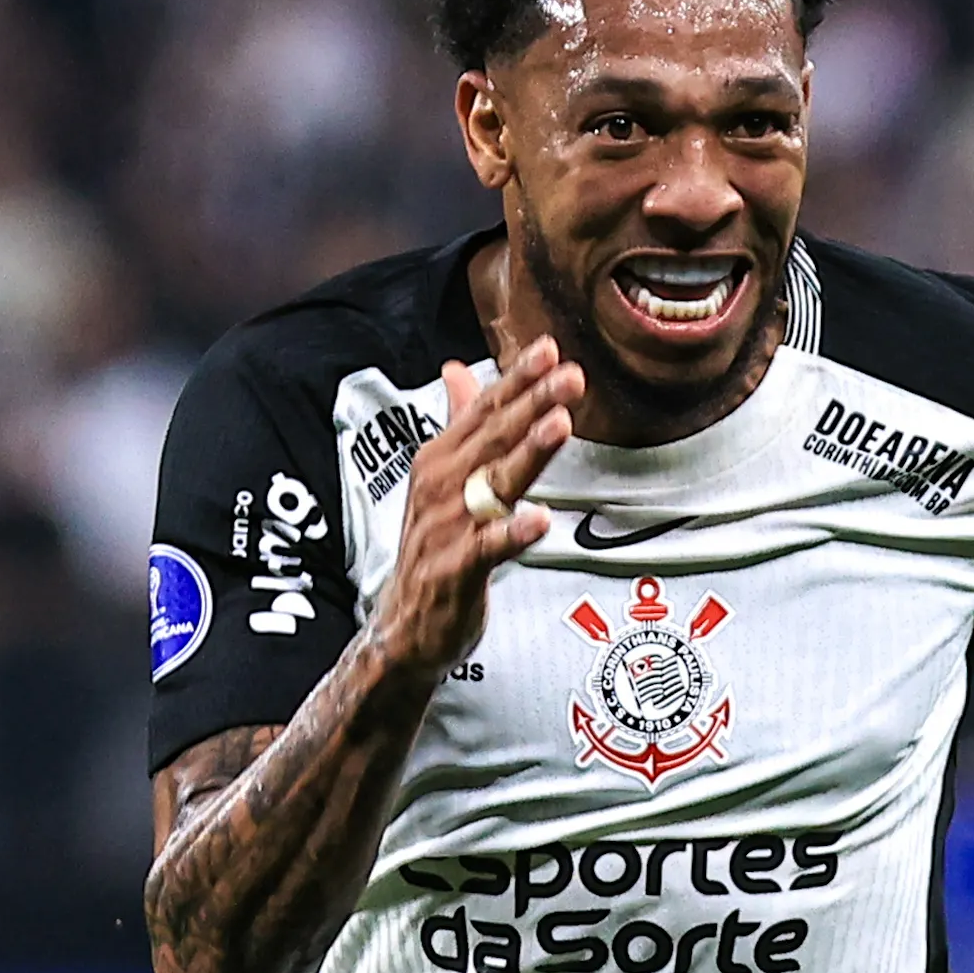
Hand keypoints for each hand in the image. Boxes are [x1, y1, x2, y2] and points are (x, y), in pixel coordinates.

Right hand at [369, 338, 579, 674]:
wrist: (404, 623)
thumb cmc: (432, 546)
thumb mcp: (441, 476)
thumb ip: (458, 421)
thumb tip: (457, 369)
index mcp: (441, 460)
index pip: (484, 409)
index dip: (518, 379)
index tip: (550, 349)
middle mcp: (443, 486)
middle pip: (494, 437)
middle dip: (533, 403)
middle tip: (569, 376)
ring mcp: (449, 528)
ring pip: (494, 483)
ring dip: (527, 453)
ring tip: (558, 425)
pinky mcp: (456, 570)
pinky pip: (489, 548)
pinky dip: (512, 533)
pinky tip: (539, 518)